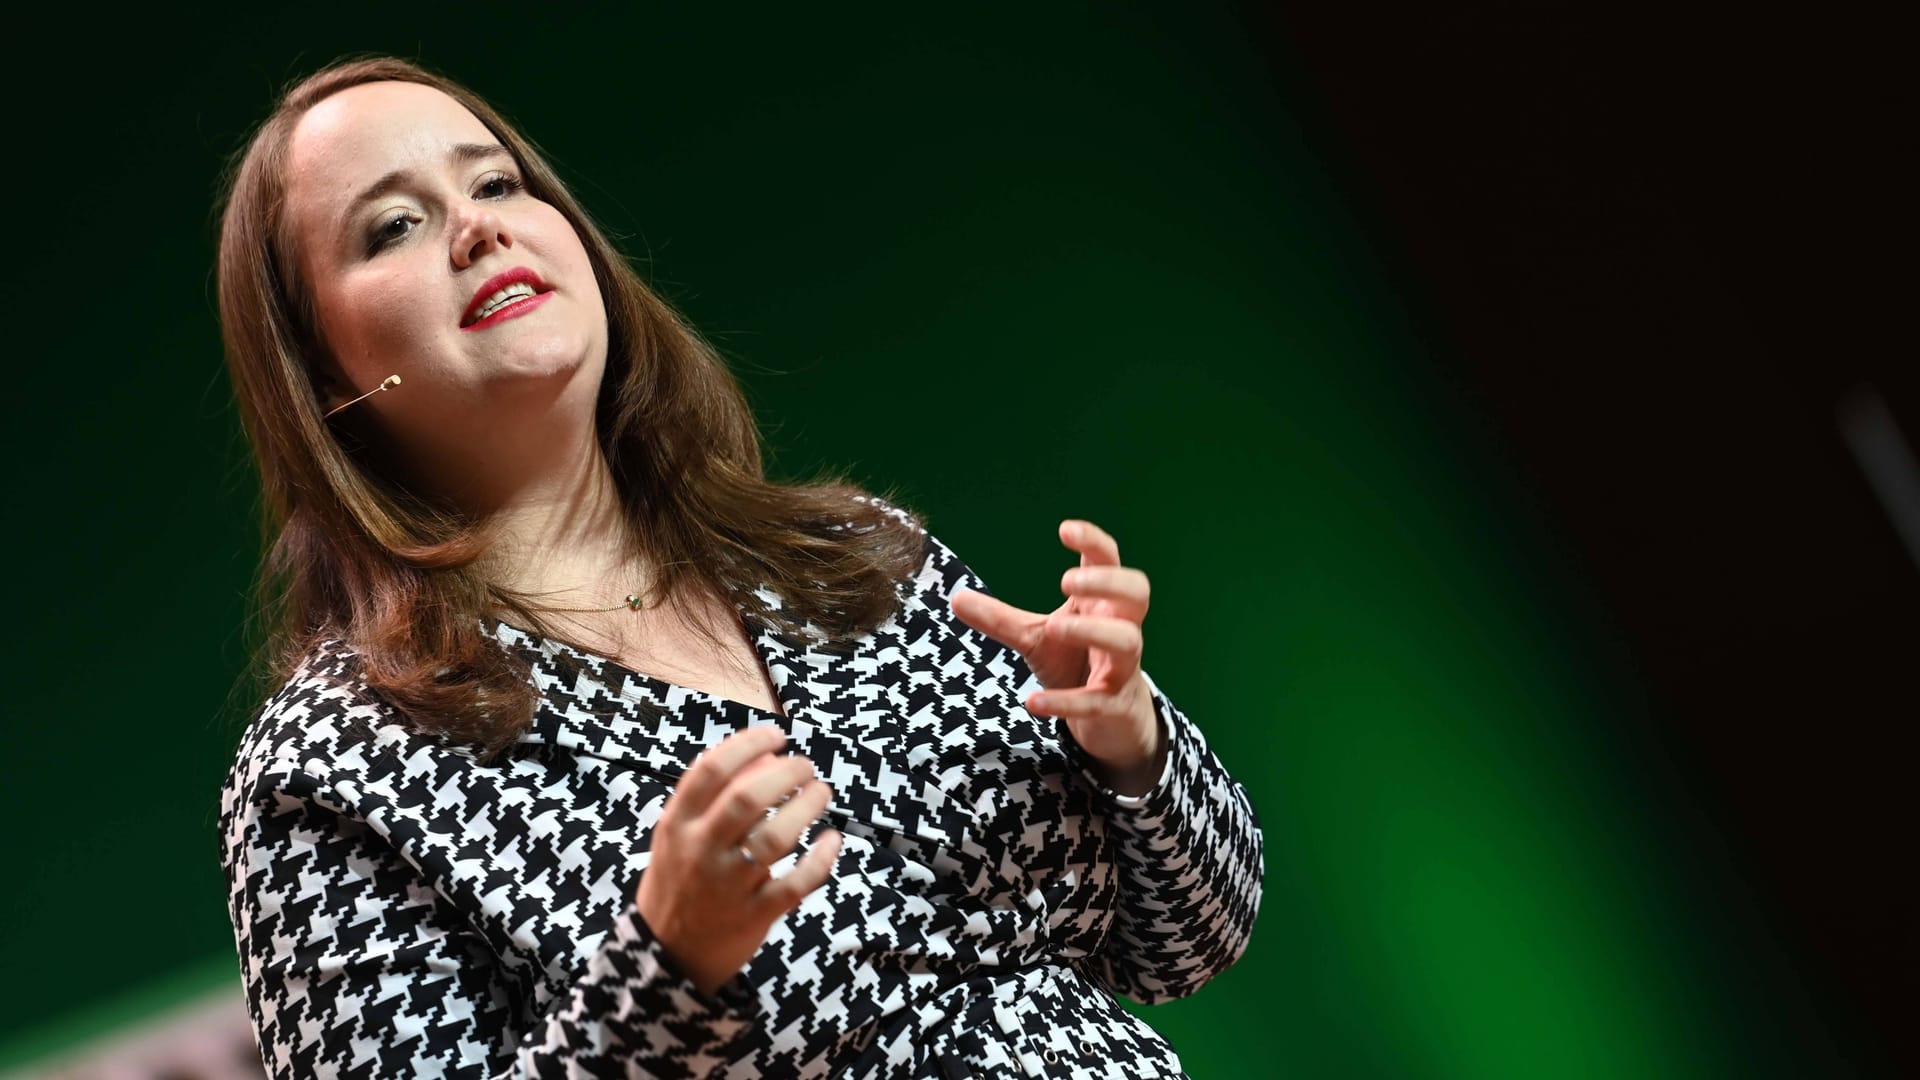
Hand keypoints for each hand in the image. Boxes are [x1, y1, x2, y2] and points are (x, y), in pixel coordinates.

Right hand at [635, 725, 841, 995]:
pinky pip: (795, 883)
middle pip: (747, 798)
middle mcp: (700, 851)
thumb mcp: (673, 837)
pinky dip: (820, 859)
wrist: (668, 955)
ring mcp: (727, 886)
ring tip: (821, 792)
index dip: (748, 745)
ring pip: (775, 838)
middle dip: (786, 773)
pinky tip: (832, 840)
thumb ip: (703, 798)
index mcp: (676, 825)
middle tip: (805, 766)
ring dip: (806, 808)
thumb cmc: (679, 882)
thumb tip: (748, 752)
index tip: (777, 735)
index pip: (711, 771)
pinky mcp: (754, 916)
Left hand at [949, 519, 1165, 794]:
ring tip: (1054, 627)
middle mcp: (1119, 627)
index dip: (1094, 541)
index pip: (1109, 561)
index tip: (1064, 530)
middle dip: (1107, 582)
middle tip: (1066, 581)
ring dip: (1093, 631)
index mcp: (1100, 603)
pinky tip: (1032, 702)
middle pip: (1136, 592)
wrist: (1108, 719)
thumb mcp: (1034, 636)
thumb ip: (999, 618)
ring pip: (1127, 641)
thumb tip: (955, 598)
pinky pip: (1097, 701)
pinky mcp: (1114, 704)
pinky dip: (1066, 702)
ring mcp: (1122, 666)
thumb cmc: (1074, 662)